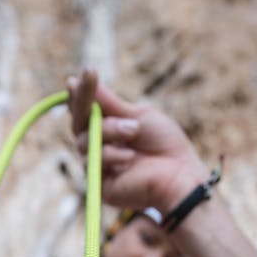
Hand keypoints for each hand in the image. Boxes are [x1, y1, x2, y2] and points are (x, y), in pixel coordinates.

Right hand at [67, 68, 208, 213]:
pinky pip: (92, 162)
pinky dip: (110, 155)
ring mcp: (98, 165)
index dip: (81, 93)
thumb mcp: (139, 116)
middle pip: (78, 122)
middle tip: (90, 77)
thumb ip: (111, 103)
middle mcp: (99, 146)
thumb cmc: (165, 145)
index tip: (85, 71)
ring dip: (108, 131)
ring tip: (134, 131)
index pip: (86, 109)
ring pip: (84, 141)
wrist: (179, 175)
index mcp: (109, 128)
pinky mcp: (99, 184)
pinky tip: (130, 157)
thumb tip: (81, 77)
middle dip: (84, 99)